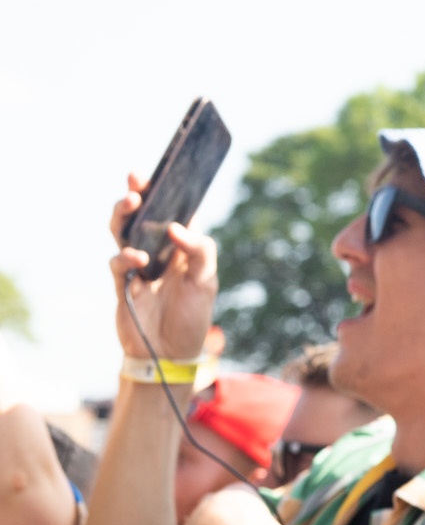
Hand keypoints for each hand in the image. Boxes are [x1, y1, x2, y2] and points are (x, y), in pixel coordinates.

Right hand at [108, 174, 216, 361]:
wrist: (171, 354)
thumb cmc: (192, 317)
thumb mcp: (206, 283)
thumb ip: (199, 251)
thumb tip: (175, 226)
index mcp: (182, 248)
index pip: (174, 212)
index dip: (169, 191)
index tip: (165, 170)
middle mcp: (158, 252)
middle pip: (142, 215)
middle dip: (138, 193)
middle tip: (137, 178)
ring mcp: (138, 266)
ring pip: (122, 231)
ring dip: (124, 215)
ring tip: (132, 201)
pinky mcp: (124, 284)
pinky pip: (117, 262)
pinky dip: (125, 256)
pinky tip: (138, 258)